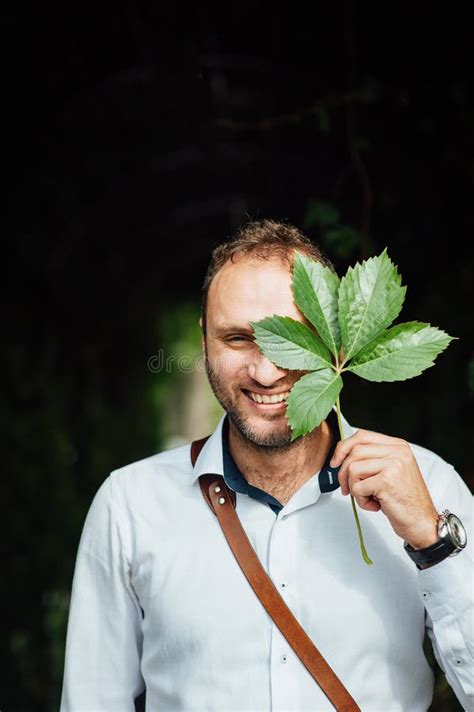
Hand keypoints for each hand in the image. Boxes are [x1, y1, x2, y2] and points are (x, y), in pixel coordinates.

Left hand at [330, 429, 439, 548]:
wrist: (422, 522)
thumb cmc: (405, 500)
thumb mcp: (392, 471)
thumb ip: (373, 459)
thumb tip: (342, 456)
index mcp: (398, 446)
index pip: (362, 436)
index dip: (343, 448)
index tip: (335, 462)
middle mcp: (398, 452)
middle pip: (354, 451)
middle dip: (343, 473)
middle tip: (346, 489)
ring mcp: (393, 465)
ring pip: (353, 469)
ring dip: (354, 488)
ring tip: (368, 498)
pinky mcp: (387, 481)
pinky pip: (358, 488)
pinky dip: (361, 501)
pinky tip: (375, 505)